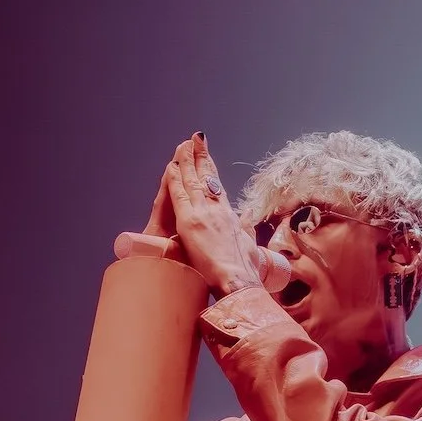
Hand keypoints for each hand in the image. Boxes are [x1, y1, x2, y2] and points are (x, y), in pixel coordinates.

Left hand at [155, 134, 262, 296]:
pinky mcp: (190, 222)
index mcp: (230, 217)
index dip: (212, 171)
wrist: (240, 282)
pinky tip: (172, 166)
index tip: (208, 158)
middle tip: (196, 139)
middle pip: (207, 177)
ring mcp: (204, 214)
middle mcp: (218, 210)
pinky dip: (175, 180)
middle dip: (201, 156)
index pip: (218, 188)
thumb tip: (247, 226)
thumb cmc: (246, 271)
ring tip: (183, 145)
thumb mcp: (249, 247)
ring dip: (187, 161)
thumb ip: (246, 234)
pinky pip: (180, 195)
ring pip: (193, 181)